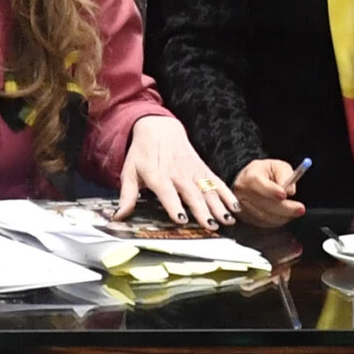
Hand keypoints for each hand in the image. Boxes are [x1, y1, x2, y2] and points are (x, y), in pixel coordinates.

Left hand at [116, 114, 234, 227]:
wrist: (158, 127)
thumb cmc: (142, 153)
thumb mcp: (129, 171)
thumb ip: (126, 196)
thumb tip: (118, 217)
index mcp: (157, 175)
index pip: (167, 192)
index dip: (174, 206)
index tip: (181, 220)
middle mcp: (177, 174)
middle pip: (192, 194)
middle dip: (203, 210)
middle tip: (211, 226)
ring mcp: (193, 171)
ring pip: (207, 190)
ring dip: (218, 205)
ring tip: (227, 220)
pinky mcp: (203, 169)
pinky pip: (217, 182)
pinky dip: (227, 194)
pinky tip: (235, 207)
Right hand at [231, 158, 305, 227]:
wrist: (250, 182)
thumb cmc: (265, 174)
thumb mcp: (277, 166)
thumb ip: (285, 174)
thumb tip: (290, 190)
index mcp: (248, 176)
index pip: (257, 184)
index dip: (271, 191)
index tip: (285, 194)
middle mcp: (242, 193)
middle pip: (262, 204)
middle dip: (284, 208)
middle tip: (300, 209)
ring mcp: (242, 208)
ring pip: (264, 217)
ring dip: (283, 216)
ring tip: (295, 211)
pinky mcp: (246, 219)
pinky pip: (264, 223)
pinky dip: (277, 221)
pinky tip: (285, 216)